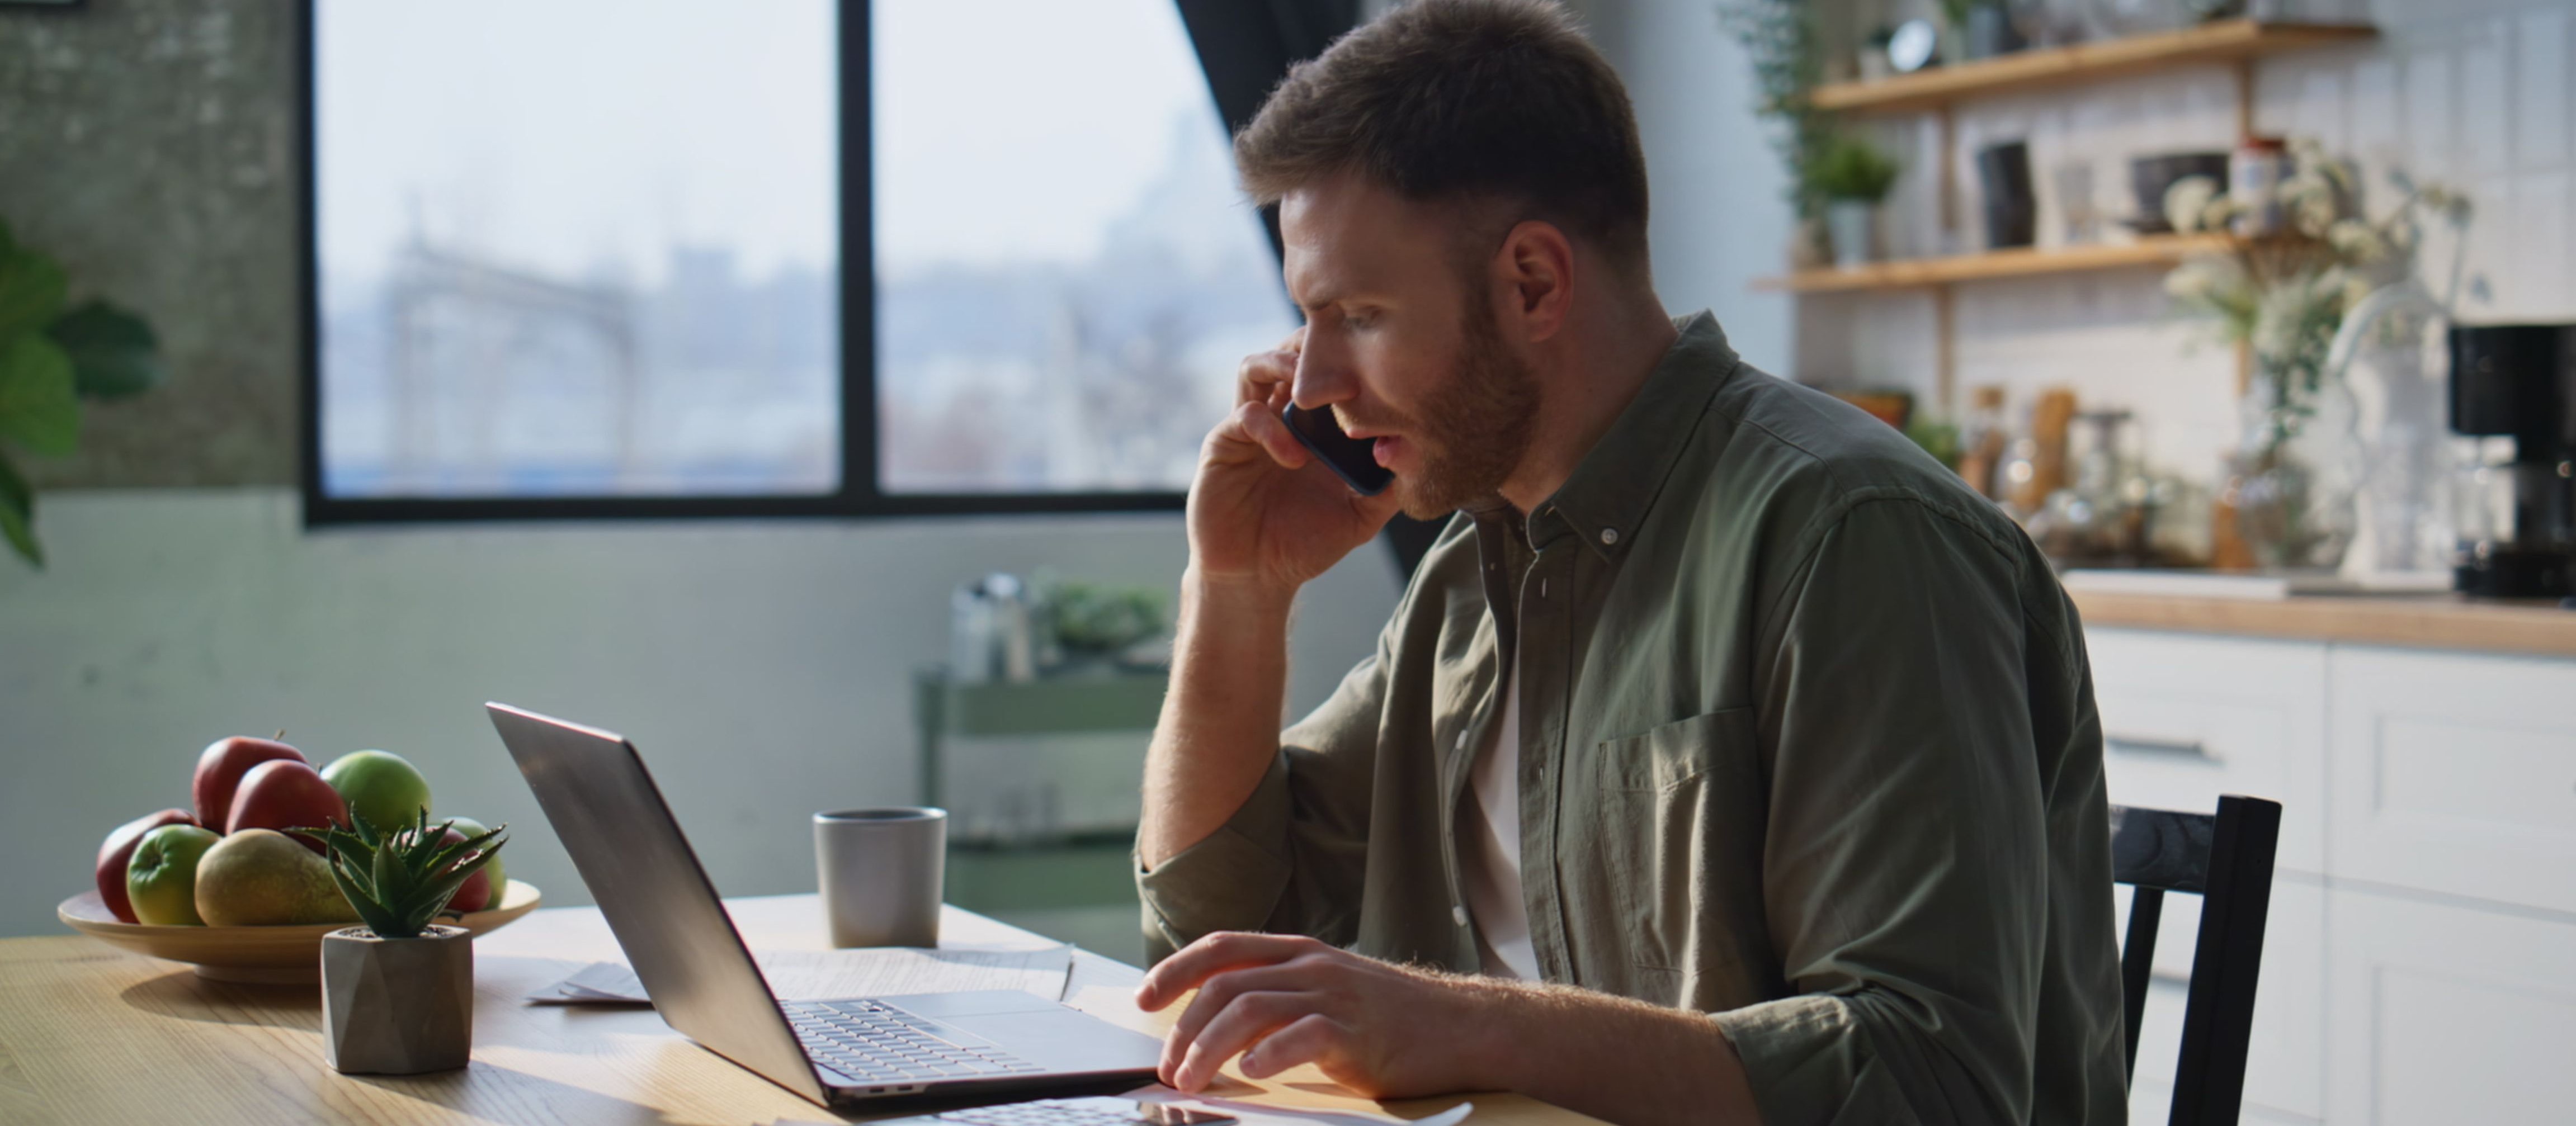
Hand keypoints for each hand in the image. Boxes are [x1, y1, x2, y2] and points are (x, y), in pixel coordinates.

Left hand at [1134, 932, 1497, 1099]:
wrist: (1462, 1026)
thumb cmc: (1391, 1018)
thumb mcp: (1329, 991)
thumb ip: (1282, 995)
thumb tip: (1220, 1022)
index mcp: (1299, 954)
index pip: (1222, 947)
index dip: (1175, 969)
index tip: (1143, 999)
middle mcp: (1311, 966)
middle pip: (1225, 983)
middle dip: (1184, 1027)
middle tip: (1168, 1066)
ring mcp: (1334, 995)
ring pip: (1251, 1007)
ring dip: (1209, 1046)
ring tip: (1191, 1079)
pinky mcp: (1357, 1032)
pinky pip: (1302, 1035)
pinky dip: (1269, 1053)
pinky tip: (1250, 1072)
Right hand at [1186, 330, 1402, 597]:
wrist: (1258, 578)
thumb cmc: (1306, 544)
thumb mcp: (1360, 516)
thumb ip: (1388, 486)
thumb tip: (1417, 451)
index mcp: (1314, 424)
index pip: (1326, 369)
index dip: (1346, 355)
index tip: (1377, 361)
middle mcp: (1280, 416)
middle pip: (1288, 352)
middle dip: (1311, 344)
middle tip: (1340, 355)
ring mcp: (1249, 428)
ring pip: (1256, 367)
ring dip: (1283, 364)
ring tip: (1311, 387)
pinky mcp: (1223, 445)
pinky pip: (1245, 415)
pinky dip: (1272, 428)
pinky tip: (1295, 457)